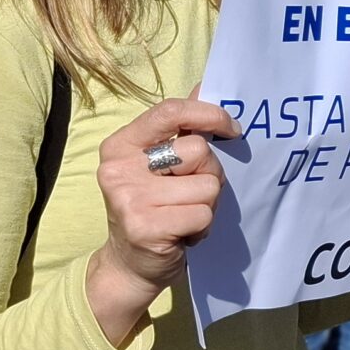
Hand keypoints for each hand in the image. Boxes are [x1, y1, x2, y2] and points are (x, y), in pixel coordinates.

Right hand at [88, 95, 236, 343]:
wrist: (129, 264)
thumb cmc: (154, 207)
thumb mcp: (161, 165)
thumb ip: (180, 128)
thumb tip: (207, 84)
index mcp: (120, 145)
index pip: (170, 111)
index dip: (208, 115)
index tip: (232, 129)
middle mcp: (118, 169)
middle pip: (198, 151)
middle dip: (208, 174)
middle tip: (188, 195)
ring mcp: (129, 198)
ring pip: (206, 186)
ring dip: (206, 205)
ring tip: (183, 216)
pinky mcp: (145, 227)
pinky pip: (203, 214)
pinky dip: (202, 228)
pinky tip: (182, 234)